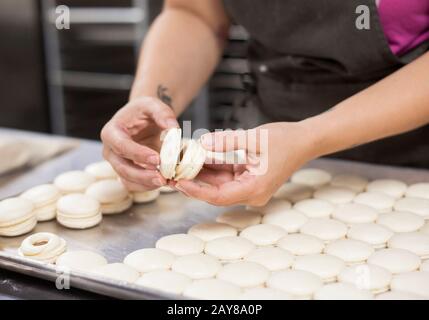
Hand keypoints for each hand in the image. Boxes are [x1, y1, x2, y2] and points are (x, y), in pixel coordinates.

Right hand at [101, 97, 178, 190]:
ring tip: (165, 182)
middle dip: (142, 175)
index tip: (157, 160)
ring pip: (127, 180)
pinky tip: (164, 182)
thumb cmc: (144, 111)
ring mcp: (117, 163)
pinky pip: (134, 185)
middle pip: (122, 168)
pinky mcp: (126, 172)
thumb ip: (163, 113)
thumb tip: (173, 128)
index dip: (138, 154)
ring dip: (146, 184)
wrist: (141, 119)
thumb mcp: (153, 105)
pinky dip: (148, 186)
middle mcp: (110, 151)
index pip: (122, 146)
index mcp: (111, 132)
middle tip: (162, 178)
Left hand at [173, 122, 314, 205]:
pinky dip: (211, 166)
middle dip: (193, 181)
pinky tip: (196, 156)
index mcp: (254, 189)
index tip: (177, 182)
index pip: (218, 196)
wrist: (304, 140)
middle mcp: (250, 193)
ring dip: (200, 173)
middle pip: (215, 191)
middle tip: (171, 171)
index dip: (196, 191)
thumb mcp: (254, 138)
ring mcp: (249, 187)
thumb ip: (227, 141)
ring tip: (179, 162)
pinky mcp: (247, 179)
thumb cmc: (285, 140)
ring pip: (218, 183)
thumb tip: (201, 142)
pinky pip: (225, 175)